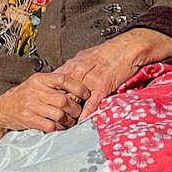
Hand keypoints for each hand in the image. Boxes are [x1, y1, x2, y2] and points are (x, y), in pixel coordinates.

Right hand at [0, 72, 89, 133]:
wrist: (3, 109)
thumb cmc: (23, 97)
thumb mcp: (36, 85)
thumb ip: (53, 85)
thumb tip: (77, 90)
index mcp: (39, 80)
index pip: (62, 79)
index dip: (77, 87)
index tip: (85, 94)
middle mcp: (35, 91)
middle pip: (64, 100)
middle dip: (75, 109)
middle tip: (77, 112)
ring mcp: (31, 106)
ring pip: (59, 114)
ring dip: (68, 120)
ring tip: (70, 121)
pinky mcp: (29, 119)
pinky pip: (51, 125)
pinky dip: (59, 128)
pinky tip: (59, 127)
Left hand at [56, 29, 171, 119]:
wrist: (126, 48)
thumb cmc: (108, 52)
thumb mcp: (84, 57)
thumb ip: (73, 69)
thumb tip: (62, 77)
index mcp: (72, 65)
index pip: (54, 83)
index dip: (49, 94)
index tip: (45, 103)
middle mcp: (78, 73)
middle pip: (61, 93)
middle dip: (57, 106)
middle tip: (51, 116)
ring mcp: (89, 81)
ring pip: (74, 100)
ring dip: (69, 113)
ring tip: (64, 123)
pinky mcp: (102, 87)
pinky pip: (90, 104)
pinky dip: (84, 114)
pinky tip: (79, 122)